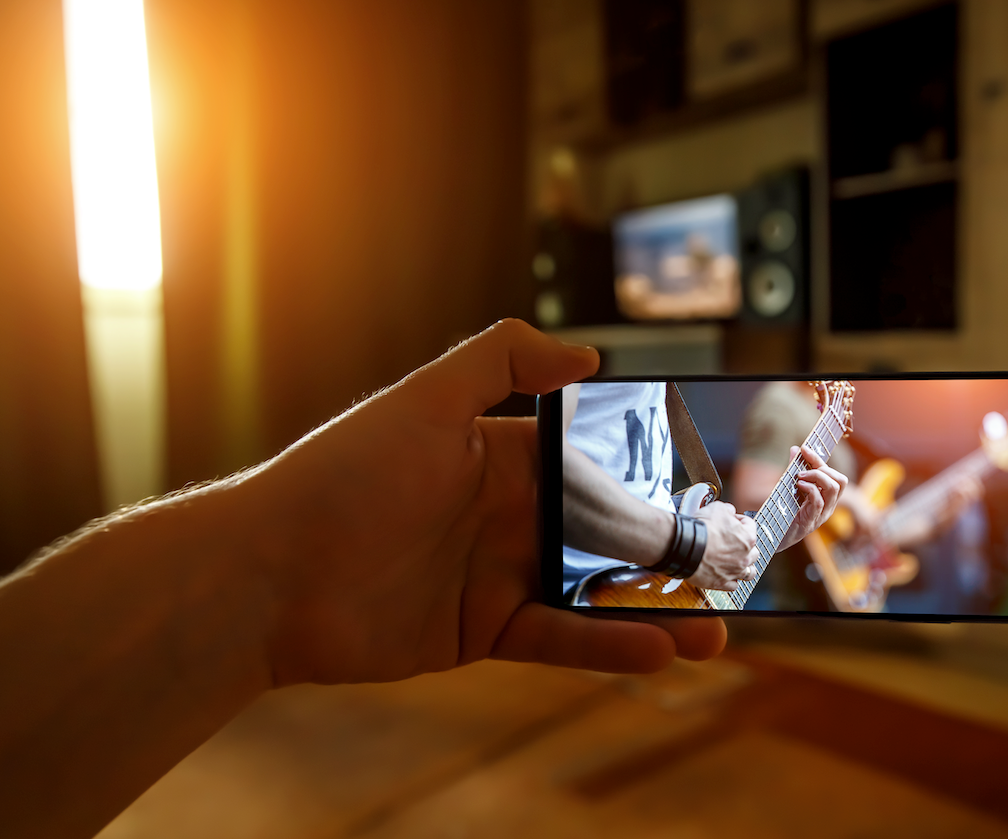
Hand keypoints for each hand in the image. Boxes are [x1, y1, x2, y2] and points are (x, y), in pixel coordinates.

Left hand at [240, 319, 726, 684]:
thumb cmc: (341, 475)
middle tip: (739, 564)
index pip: (597, 458)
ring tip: (722, 628)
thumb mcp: (423, 400)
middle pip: (610, 532)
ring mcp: (500, 576)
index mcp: (504, 456)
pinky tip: (660, 649)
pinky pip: (559, 638)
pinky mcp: (483, 632)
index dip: (655, 467)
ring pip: (597, 593)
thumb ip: (501, 360)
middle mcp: (509, 515)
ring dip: (660, 609)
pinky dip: (609, 645)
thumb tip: (588, 357)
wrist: (268, 574)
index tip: (715, 475)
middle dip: (675, 548)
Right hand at [688, 502, 757, 591]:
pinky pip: (733, 585)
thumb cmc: (702, 528)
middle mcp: (745, 557)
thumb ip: (727, 510)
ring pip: (749, 573)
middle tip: (734, 542)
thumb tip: (729, 511)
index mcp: (747, 538)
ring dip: (745, 567)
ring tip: (736, 563)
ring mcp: (734, 571)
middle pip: (753, 552)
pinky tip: (725, 574)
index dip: (740, 520)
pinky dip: (731, 580)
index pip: (751, 526)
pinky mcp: (722, 583)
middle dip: (746, 546)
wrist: (686, 547)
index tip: (731, 520)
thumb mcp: (717, 508)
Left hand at [779, 444, 847, 549]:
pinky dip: (809, 489)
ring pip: (833, 488)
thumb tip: (796, 449)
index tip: (804, 449)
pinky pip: (818, 501)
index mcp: (826, 499)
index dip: (820, 460)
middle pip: (840, 481)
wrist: (771, 538)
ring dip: (816, 476)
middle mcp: (828, 507)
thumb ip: (794, 469)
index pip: (835, 476)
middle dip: (821, 467)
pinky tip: (797, 485)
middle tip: (801, 468)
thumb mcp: (790, 488)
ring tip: (799, 477)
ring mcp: (821, 515)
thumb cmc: (782, 513)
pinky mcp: (810, 522)